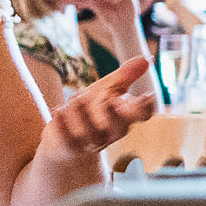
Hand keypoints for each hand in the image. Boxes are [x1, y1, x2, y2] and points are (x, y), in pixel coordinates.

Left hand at [38, 57, 158, 166]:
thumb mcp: (109, 90)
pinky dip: (62, 123)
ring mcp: (90, 142)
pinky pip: (67, 138)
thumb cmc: (91, 112)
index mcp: (124, 118)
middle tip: (111, 102)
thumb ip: (126, 75)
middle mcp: (110, 132)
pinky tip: (59, 109)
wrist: (65, 143)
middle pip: (119, 129)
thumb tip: (146, 58)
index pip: (141, 116)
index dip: (145, 108)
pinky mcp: (68, 146)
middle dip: (115, 115)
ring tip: (77, 96)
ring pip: (90, 132)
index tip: (147, 96)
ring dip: (83, 113)